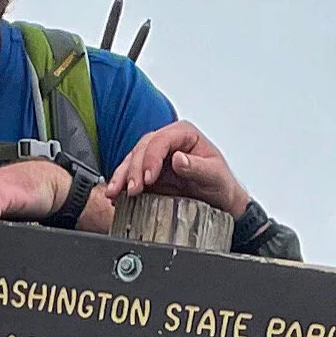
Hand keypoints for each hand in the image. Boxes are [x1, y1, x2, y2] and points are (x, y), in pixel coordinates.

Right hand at [103, 121, 249, 217]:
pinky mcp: (150, 174)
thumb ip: (197, 167)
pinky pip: (131, 175)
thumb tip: (178, 159)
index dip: (151, 157)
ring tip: (114, 193)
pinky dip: (121, 184)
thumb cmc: (220, 184)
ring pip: (132, 159)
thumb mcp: (215, 175)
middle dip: (134, 169)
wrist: (220, 202)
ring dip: (121, 176)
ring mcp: (157, 157)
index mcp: (184, 134)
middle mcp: (168, 142)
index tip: (148, 177)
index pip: (161, 140)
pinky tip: (114, 195)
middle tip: (132, 189)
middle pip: (142, 148)